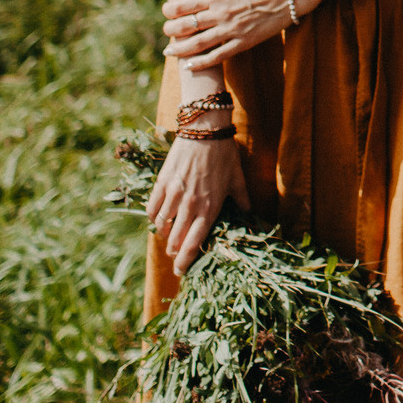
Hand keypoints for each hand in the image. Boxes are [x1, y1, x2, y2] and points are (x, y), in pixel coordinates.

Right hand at [146, 134, 248, 271]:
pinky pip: (152, 209)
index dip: (186, 261)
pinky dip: (154, 218)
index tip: (181, 272)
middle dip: (174, 251)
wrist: (204, 130)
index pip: (194, 243)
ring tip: (168, 235)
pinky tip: (158, 218)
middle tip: (175, 254)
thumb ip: (242, 200)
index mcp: (210, 208)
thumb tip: (249, 215)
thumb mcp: (237, 179)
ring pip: (162, 227)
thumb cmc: (224, 154)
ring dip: (164, 234)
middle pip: (176, 240)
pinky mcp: (162, 184)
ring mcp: (174, 195)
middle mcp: (190, 205)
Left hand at [164, 0, 309, 71]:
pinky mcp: (244, 42)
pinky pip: (218, 56)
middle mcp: (220, 12)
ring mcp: (232, 29)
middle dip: (171, 30)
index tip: (166, 12)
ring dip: (180, 48)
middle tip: (166, 31)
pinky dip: (201, 63)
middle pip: (186, 25)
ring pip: (198, 43)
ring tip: (169, 51)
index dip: (169, 11)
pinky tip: (189, 66)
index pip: (183, 5)